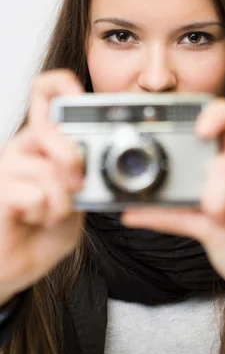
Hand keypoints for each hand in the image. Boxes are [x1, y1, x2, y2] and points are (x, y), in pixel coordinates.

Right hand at [0, 70, 84, 305]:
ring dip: (61, 202)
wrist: (13, 269)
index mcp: (41, 143)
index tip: (79, 97)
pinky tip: (32, 220)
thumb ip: (82, 177)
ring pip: (48, 169)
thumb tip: (87, 158)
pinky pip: (36, 193)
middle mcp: (20, 147)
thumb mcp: (75, 201)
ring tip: (49, 215)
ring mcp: (5, 167)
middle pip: (48, 129)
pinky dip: (45, 213)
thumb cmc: (41, 234)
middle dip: (71, 160)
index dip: (62, 84)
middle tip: (76, 185)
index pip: (43, 93)